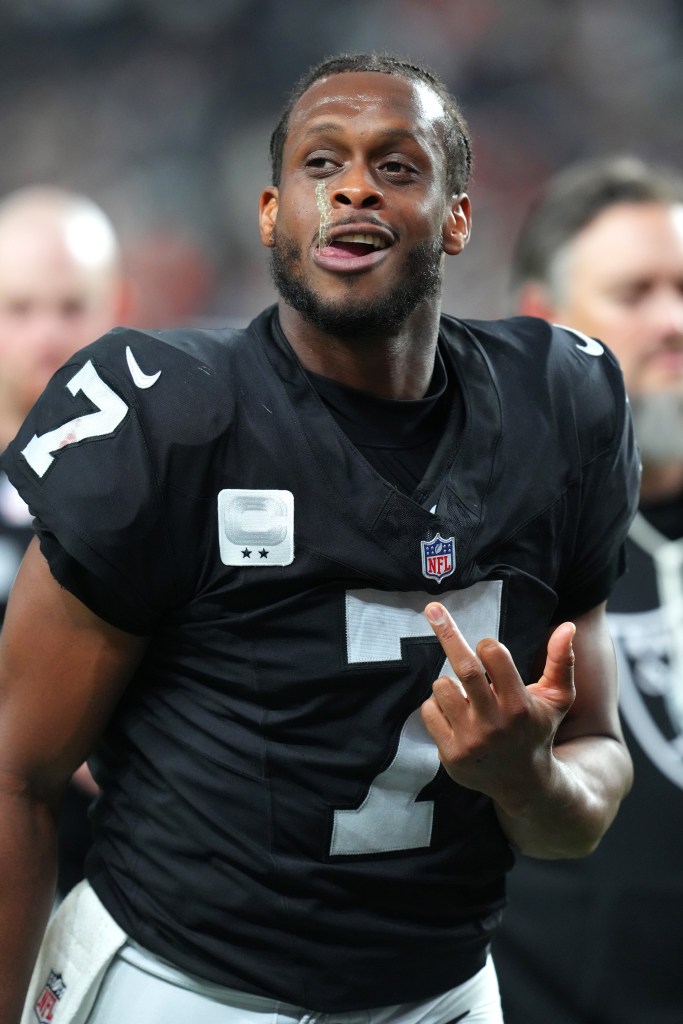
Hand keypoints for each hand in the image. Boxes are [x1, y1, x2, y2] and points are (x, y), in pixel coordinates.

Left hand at [420, 602, 575, 815]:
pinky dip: (436, 705)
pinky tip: (455, 716)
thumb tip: (567, 626)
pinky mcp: (450, 755)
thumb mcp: (558, 699)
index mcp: (520, 705)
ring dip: (447, 682)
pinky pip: (428, 711)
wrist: (524, 783)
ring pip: (441, 688)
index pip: (494, 655)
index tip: (488, 647)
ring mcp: (470, 741)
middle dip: (448, 633)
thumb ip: (562, 662)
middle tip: (433, 609)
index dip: (488, 645)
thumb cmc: (538, 730)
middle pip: (464, 668)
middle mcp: (495, 723)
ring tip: (464, 695)